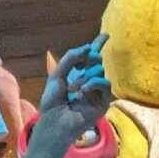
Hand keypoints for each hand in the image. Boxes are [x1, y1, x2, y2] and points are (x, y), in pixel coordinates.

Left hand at [34, 35, 112, 157]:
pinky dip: (93, 83)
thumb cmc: (52, 102)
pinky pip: (104, 83)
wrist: (54, 122)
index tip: (106, 35)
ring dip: (85, 76)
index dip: (97, 45)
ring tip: (73, 89)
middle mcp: (89, 82)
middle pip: (96, 60)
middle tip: (79, 68)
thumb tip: (88, 47)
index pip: (90, 58)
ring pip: (99, 70)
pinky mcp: (103, 102)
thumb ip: (71, 58)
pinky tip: (82, 91)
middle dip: (86, 61)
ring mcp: (97, 92)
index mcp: (78, 75)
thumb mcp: (57, 75)